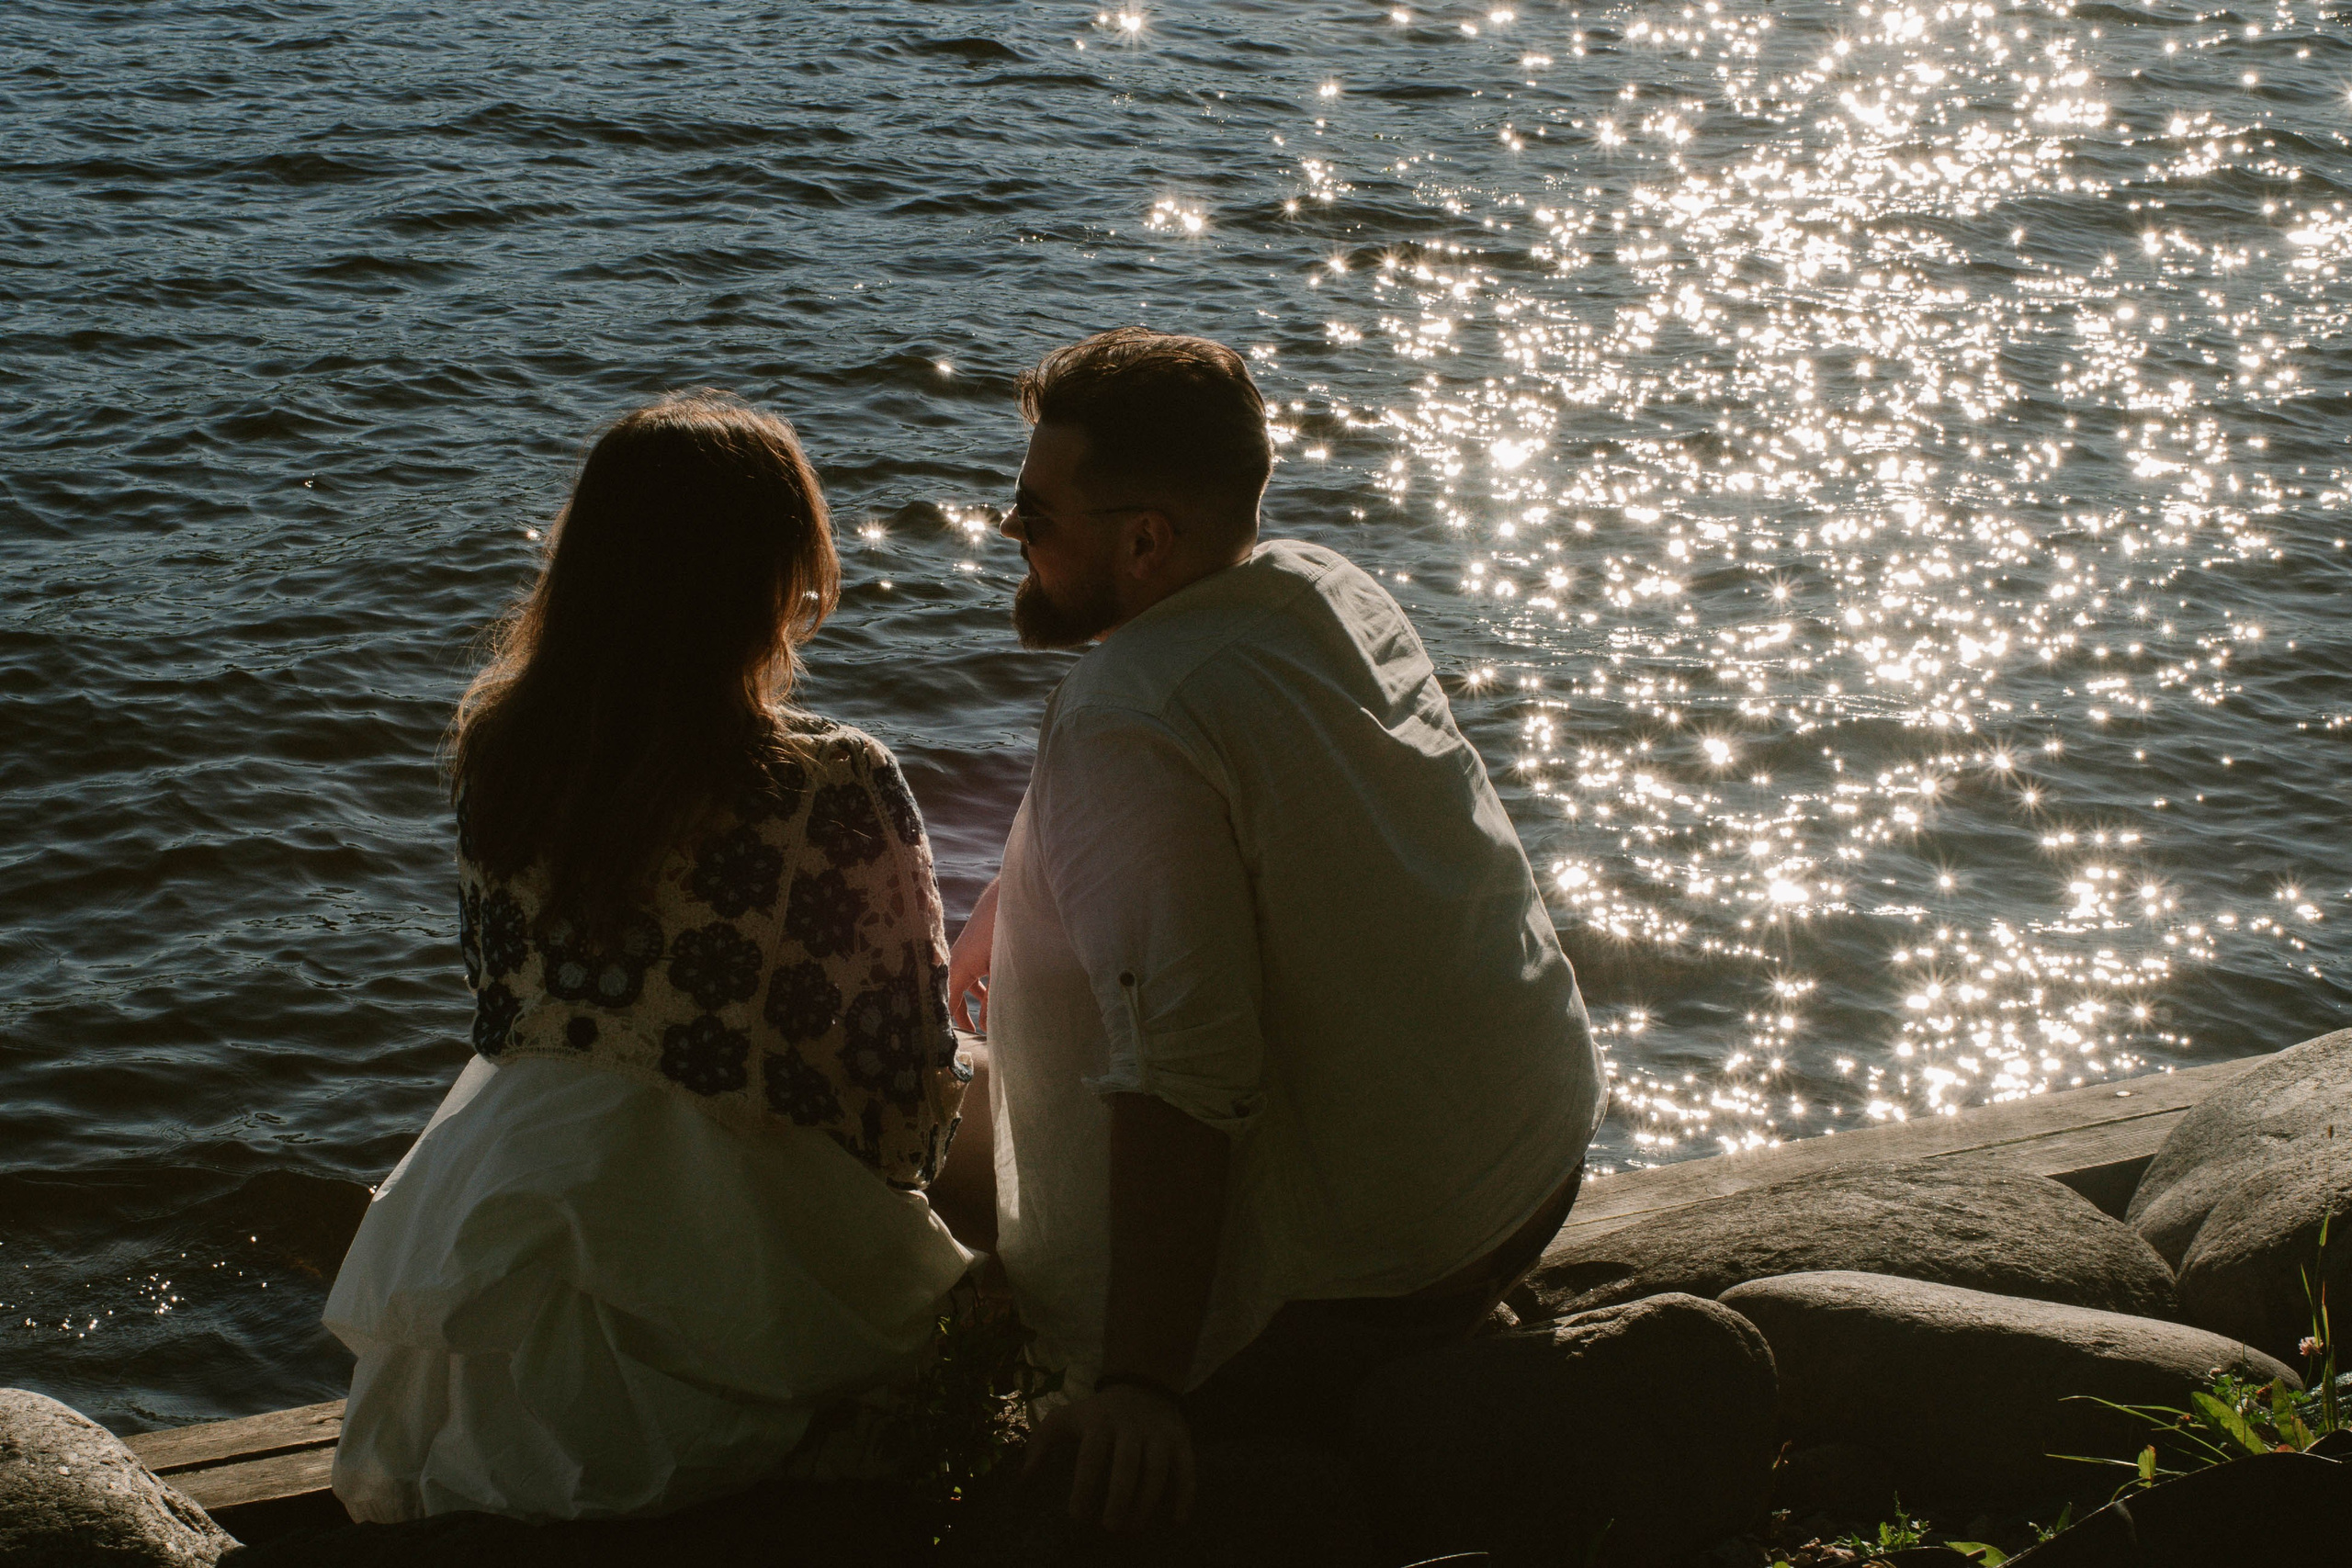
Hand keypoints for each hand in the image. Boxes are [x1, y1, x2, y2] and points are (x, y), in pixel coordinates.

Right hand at [948, 877, 999, 1032]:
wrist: (1011, 897)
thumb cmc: (1004, 932)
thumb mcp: (1002, 971)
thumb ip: (994, 1000)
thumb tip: (986, 1026)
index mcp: (958, 967)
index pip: (946, 1002)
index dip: (948, 1022)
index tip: (952, 1041)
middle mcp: (957, 961)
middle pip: (952, 995)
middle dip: (960, 1015)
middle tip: (970, 1037)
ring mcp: (966, 954)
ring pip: (964, 985)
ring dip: (972, 1002)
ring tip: (983, 1022)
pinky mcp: (976, 949)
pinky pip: (972, 974)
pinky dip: (979, 988)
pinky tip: (991, 996)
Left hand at [1026, 1382, 1195, 1533]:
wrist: (1142, 1386)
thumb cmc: (1096, 1413)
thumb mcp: (1065, 1417)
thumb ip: (1041, 1442)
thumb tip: (1025, 1477)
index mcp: (1099, 1423)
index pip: (1091, 1455)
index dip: (1084, 1486)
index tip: (1077, 1516)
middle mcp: (1131, 1427)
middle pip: (1127, 1463)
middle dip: (1119, 1497)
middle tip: (1110, 1528)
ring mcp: (1158, 1433)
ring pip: (1157, 1468)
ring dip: (1147, 1501)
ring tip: (1134, 1528)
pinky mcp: (1180, 1439)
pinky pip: (1187, 1467)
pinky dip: (1185, 1493)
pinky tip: (1177, 1520)